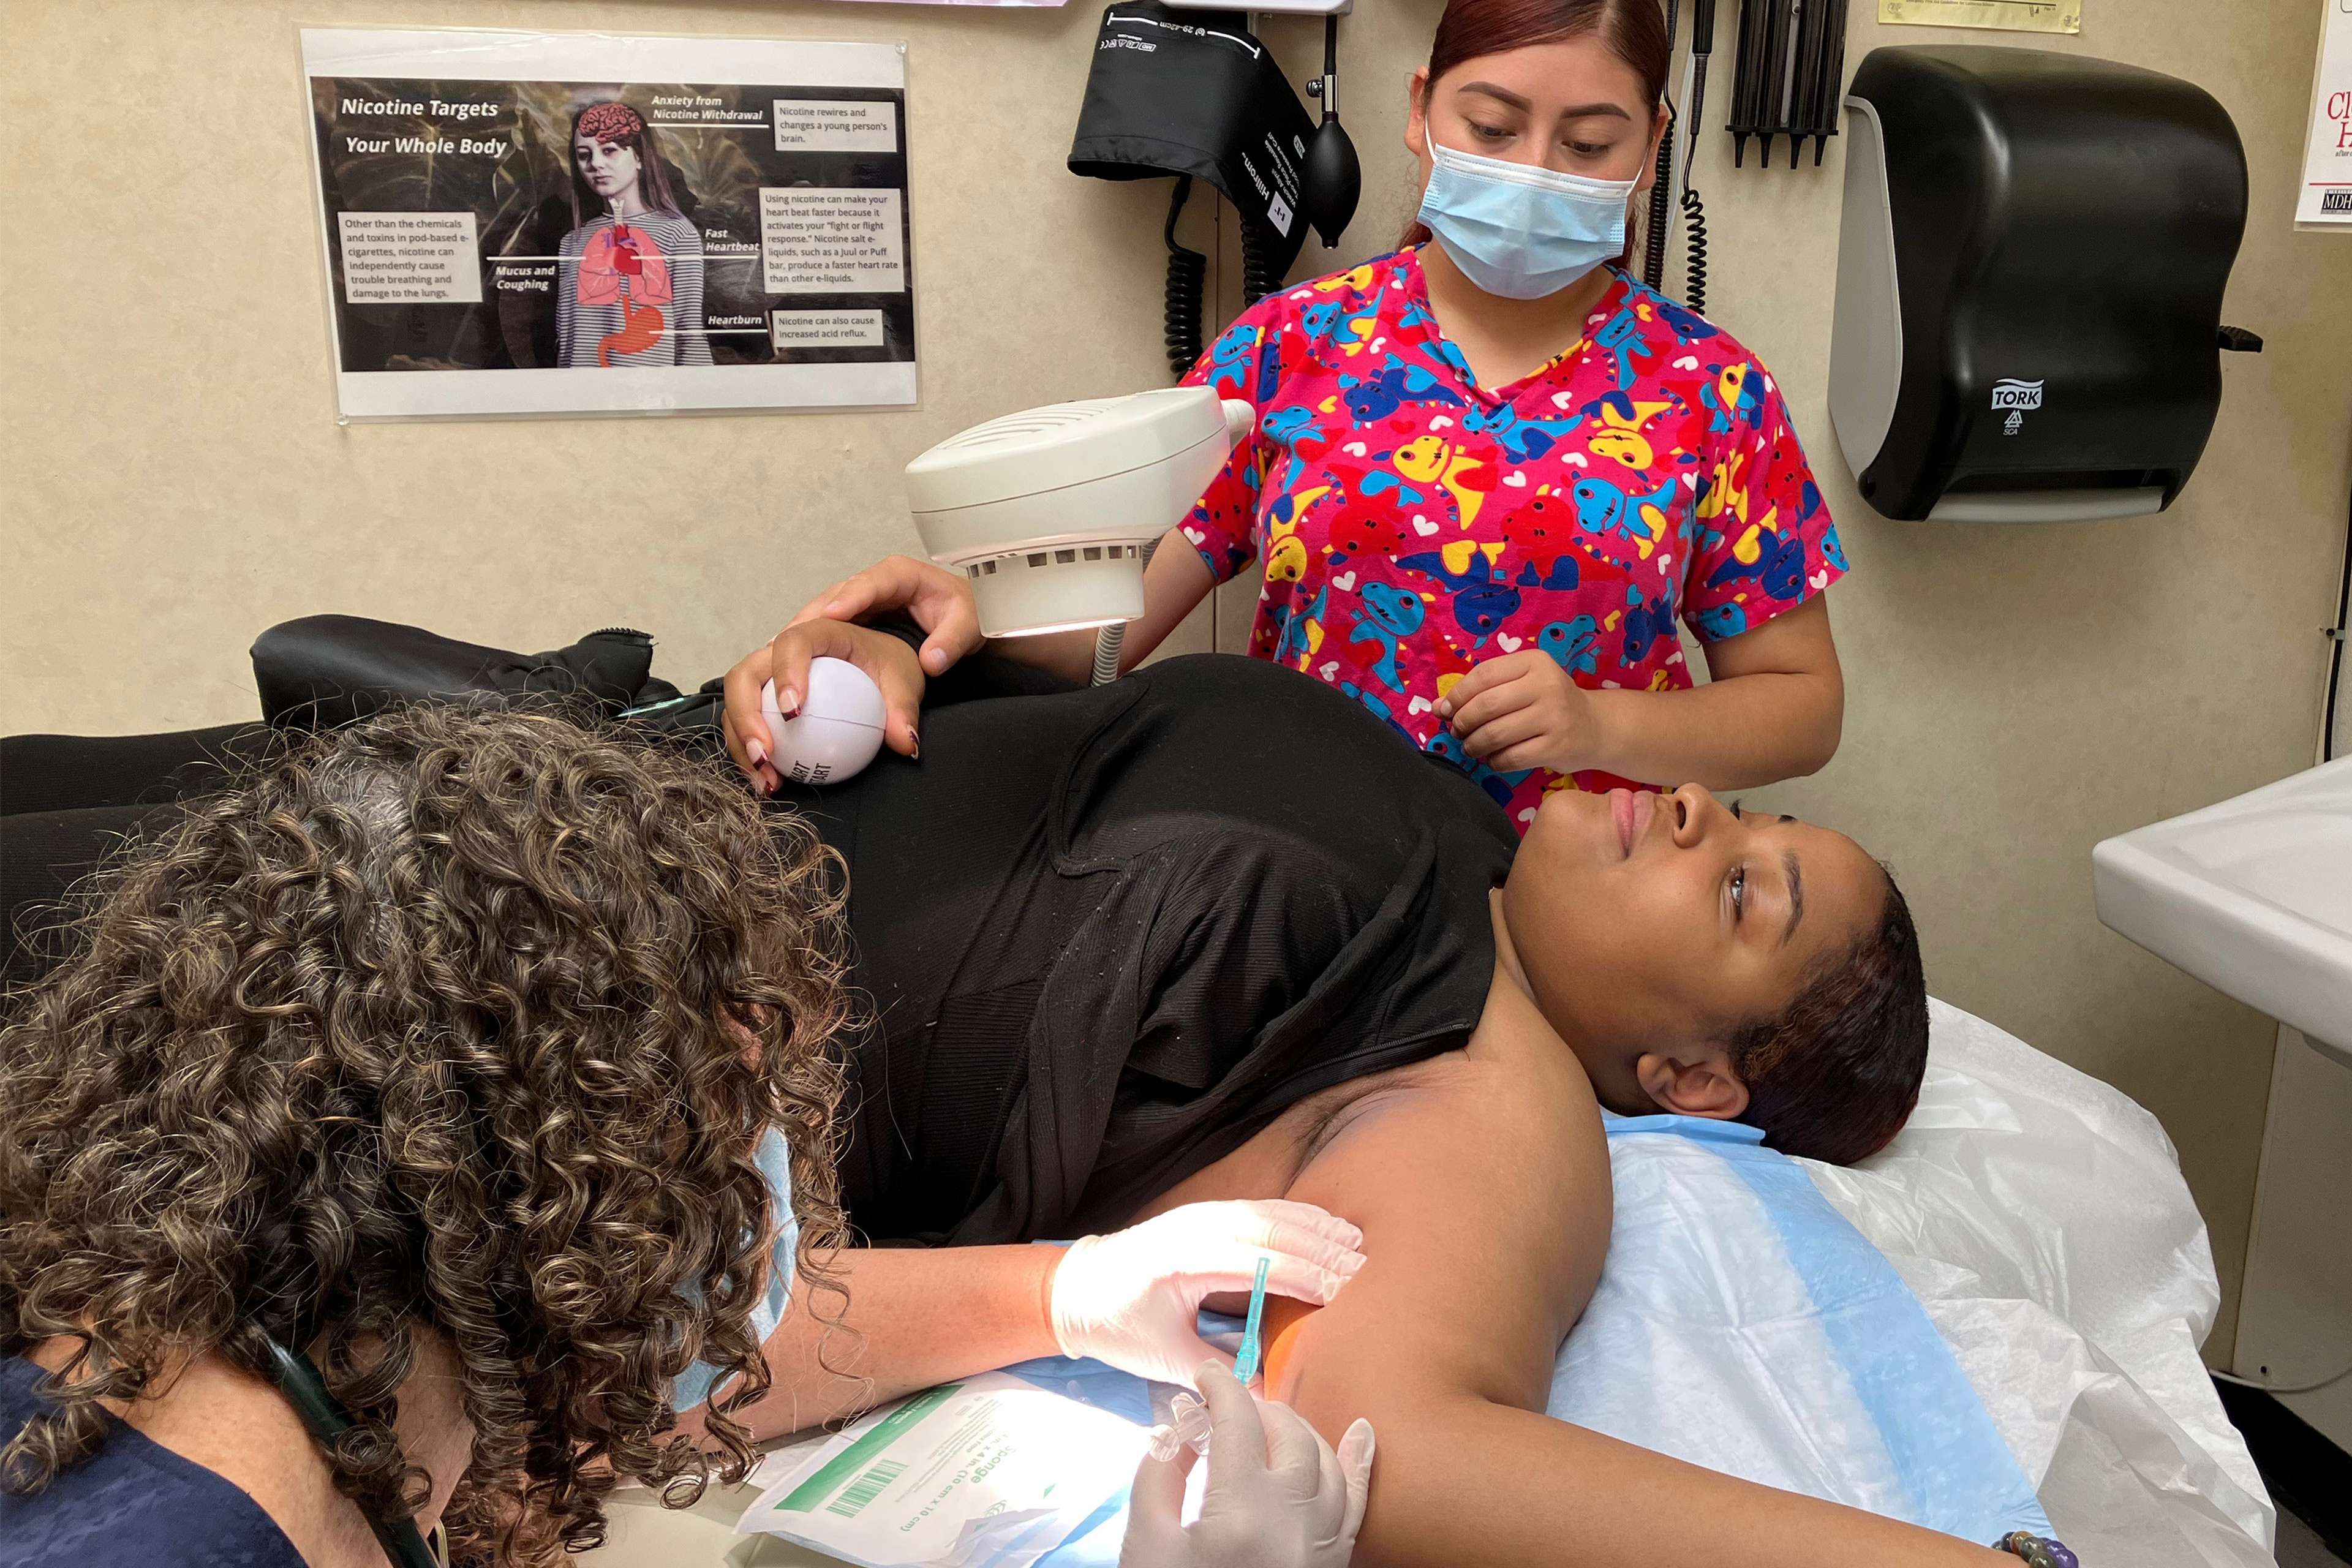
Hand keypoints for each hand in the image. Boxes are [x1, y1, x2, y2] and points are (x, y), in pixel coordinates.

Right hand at [722, 619, 923, 793]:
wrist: (880, 663)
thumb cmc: (890, 664)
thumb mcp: (905, 681)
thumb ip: (903, 709)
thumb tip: (906, 742)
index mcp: (822, 631)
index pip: (792, 643)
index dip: (785, 672)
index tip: (793, 713)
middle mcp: (785, 649)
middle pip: (746, 673)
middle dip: (745, 715)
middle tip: (766, 755)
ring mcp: (769, 675)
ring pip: (737, 702)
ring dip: (741, 742)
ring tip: (765, 779)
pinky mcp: (764, 699)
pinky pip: (746, 723)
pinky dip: (749, 752)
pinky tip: (769, 780)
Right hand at [788, 554, 983, 678]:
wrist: (966, 619)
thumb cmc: (967, 614)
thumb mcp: (969, 624)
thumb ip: (952, 641)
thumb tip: (932, 660)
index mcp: (901, 574)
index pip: (872, 582)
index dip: (851, 597)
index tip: (833, 614)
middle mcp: (874, 583)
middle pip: (837, 596)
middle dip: (812, 616)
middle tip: (789, 638)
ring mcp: (860, 599)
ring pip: (824, 610)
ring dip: (802, 630)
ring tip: (778, 650)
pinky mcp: (853, 617)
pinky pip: (826, 626)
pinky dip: (807, 640)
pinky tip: (787, 657)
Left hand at [1048, 1201, 1364, 1386]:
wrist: (1077, 1288)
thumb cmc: (1119, 1326)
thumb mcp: (1166, 1359)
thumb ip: (1221, 1375)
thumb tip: (1273, 1397)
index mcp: (1184, 1261)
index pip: (1257, 1261)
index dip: (1303, 1274)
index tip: (1342, 1291)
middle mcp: (1195, 1229)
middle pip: (1271, 1231)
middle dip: (1321, 1249)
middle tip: (1364, 1270)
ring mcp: (1201, 1215)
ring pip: (1269, 1214)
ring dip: (1315, 1228)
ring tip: (1357, 1245)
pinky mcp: (1206, 1214)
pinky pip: (1259, 1209)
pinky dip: (1296, 1216)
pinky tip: (1326, 1226)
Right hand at [1120, 1361, 1374, 1567]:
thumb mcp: (1146, 1545)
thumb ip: (1159, 1477)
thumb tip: (1178, 1432)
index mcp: (1239, 1514)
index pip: (1238, 1422)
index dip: (1219, 1387)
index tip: (1202, 1376)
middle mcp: (1292, 1523)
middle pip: (1288, 1434)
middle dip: (1255, 1407)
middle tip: (1224, 1408)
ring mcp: (1320, 1546)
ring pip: (1326, 1461)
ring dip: (1297, 1430)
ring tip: (1267, 1422)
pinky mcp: (1331, 1567)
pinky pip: (1358, 1505)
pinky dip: (1360, 1464)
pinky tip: (1361, 1432)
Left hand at [1439, 651, 1607, 775]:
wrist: (1594, 726)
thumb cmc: (1549, 702)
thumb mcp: (1520, 685)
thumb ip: (1480, 692)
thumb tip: (1438, 707)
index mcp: (1535, 662)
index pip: (1484, 675)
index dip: (1458, 694)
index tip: (1446, 709)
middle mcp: (1547, 685)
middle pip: (1486, 705)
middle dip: (1463, 722)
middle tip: (1458, 731)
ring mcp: (1554, 717)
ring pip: (1495, 733)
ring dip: (1474, 744)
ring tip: (1471, 746)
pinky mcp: (1556, 747)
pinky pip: (1510, 758)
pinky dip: (1493, 761)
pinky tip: (1493, 758)